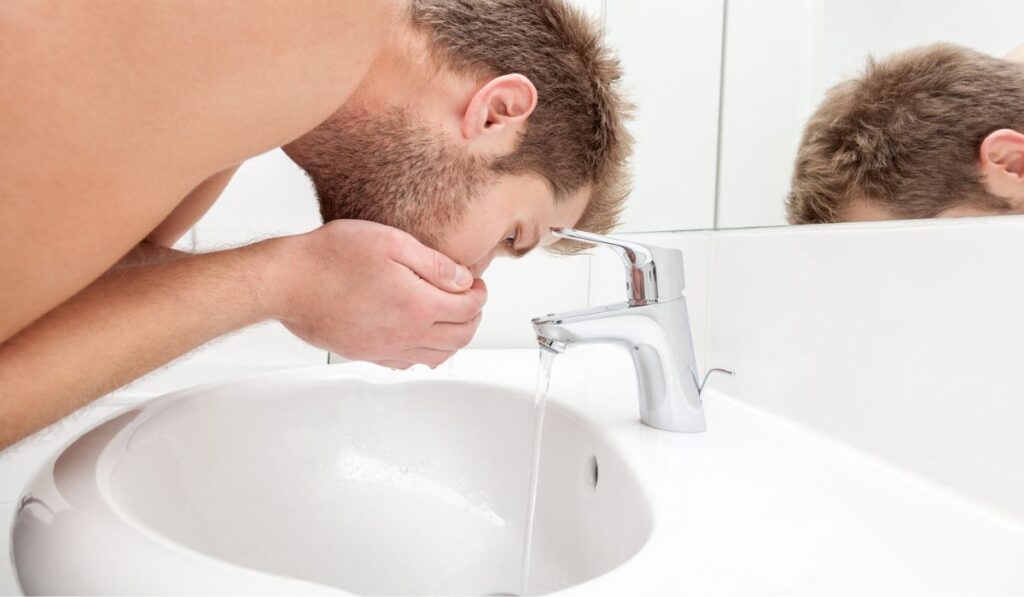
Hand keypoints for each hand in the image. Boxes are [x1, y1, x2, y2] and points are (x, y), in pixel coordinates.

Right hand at [263, 219, 485, 367]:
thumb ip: (435, 264)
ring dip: (452, 338)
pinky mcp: (367, 355)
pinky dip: (424, 352)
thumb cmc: (332, 257)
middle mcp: (406, 335)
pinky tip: (417, 333)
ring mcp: (386, 349)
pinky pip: (408, 364)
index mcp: (418, 306)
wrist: (288, 282)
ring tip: (448, 316)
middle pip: (460, 338)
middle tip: (468, 299)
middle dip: (473, 318)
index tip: (476, 284)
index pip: (469, 309)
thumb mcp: (392, 243)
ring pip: (437, 357)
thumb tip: (464, 280)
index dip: (479, 294)